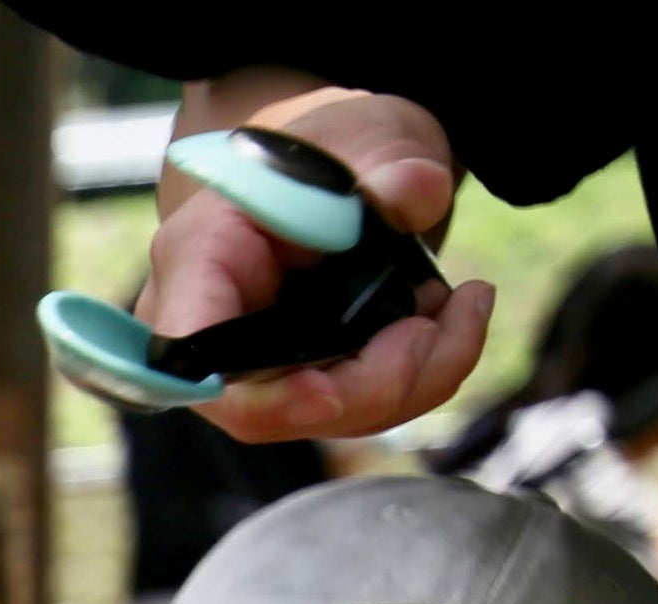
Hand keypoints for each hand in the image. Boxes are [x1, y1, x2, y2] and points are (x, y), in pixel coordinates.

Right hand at [142, 85, 493, 442]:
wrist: (332, 170)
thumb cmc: (329, 149)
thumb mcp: (366, 133)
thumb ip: (388, 161)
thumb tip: (418, 190)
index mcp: (197, 260)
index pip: (191, 356)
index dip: (252, 391)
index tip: (327, 392)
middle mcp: (208, 332)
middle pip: (268, 407)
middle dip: (377, 381)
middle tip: (455, 315)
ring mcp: (250, 369)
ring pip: (325, 416)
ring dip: (419, 376)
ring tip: (465, 304)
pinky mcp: (297, 384)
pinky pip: (357, 410)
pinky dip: (421, 376)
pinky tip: (449, 320)